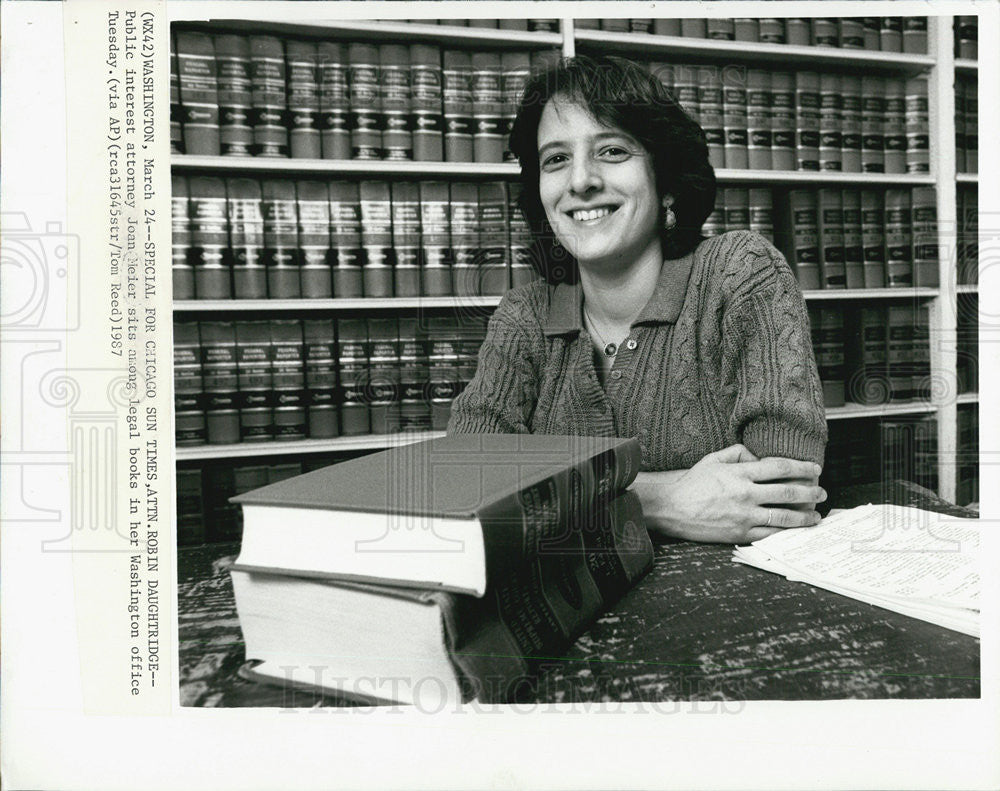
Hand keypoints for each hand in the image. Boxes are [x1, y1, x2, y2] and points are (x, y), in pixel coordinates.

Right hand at [630, 444, 825, 544]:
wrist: (671, 508)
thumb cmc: (692, 483)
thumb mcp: (713, 459)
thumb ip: (738, 453)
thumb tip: (758, 456)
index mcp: (740, 473)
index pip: (779, 467)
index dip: (802, 467)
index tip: (815, 469)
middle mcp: (745, 494)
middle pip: (787, 492)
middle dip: (810, 492)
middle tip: (822, 493)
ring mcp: (743, 515)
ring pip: (783, 516)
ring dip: (804, 516)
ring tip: (816, 516)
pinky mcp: (739, 533)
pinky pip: (769, 533)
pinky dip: (786, 532)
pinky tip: (795, 530)